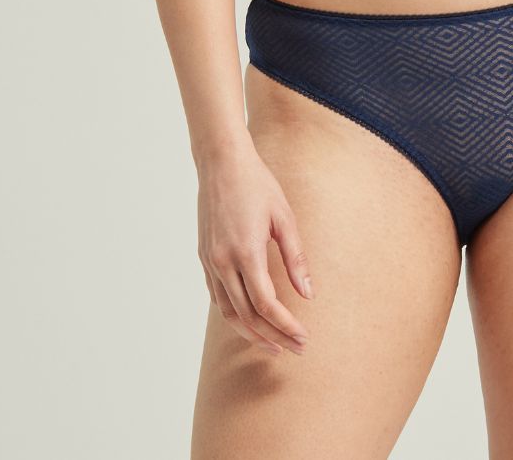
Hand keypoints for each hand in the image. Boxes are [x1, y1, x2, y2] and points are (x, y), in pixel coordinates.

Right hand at [197, 134, 314, 355]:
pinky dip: (234, 315)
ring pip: (228, 312)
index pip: (266, 305)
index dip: (285, 326)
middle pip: (247, 316)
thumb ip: (295, 259)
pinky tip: (250, 319)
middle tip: (295, 349)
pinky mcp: (204, 258)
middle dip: (272, 337)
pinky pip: (217, 297)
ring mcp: (210, 262)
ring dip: (251, 333)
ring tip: (273, 345)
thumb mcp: (284, 217)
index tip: (303, 338)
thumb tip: (308, 294)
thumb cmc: (257, 184)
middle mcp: (223, 262)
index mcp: (246, 252)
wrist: (221, 163)